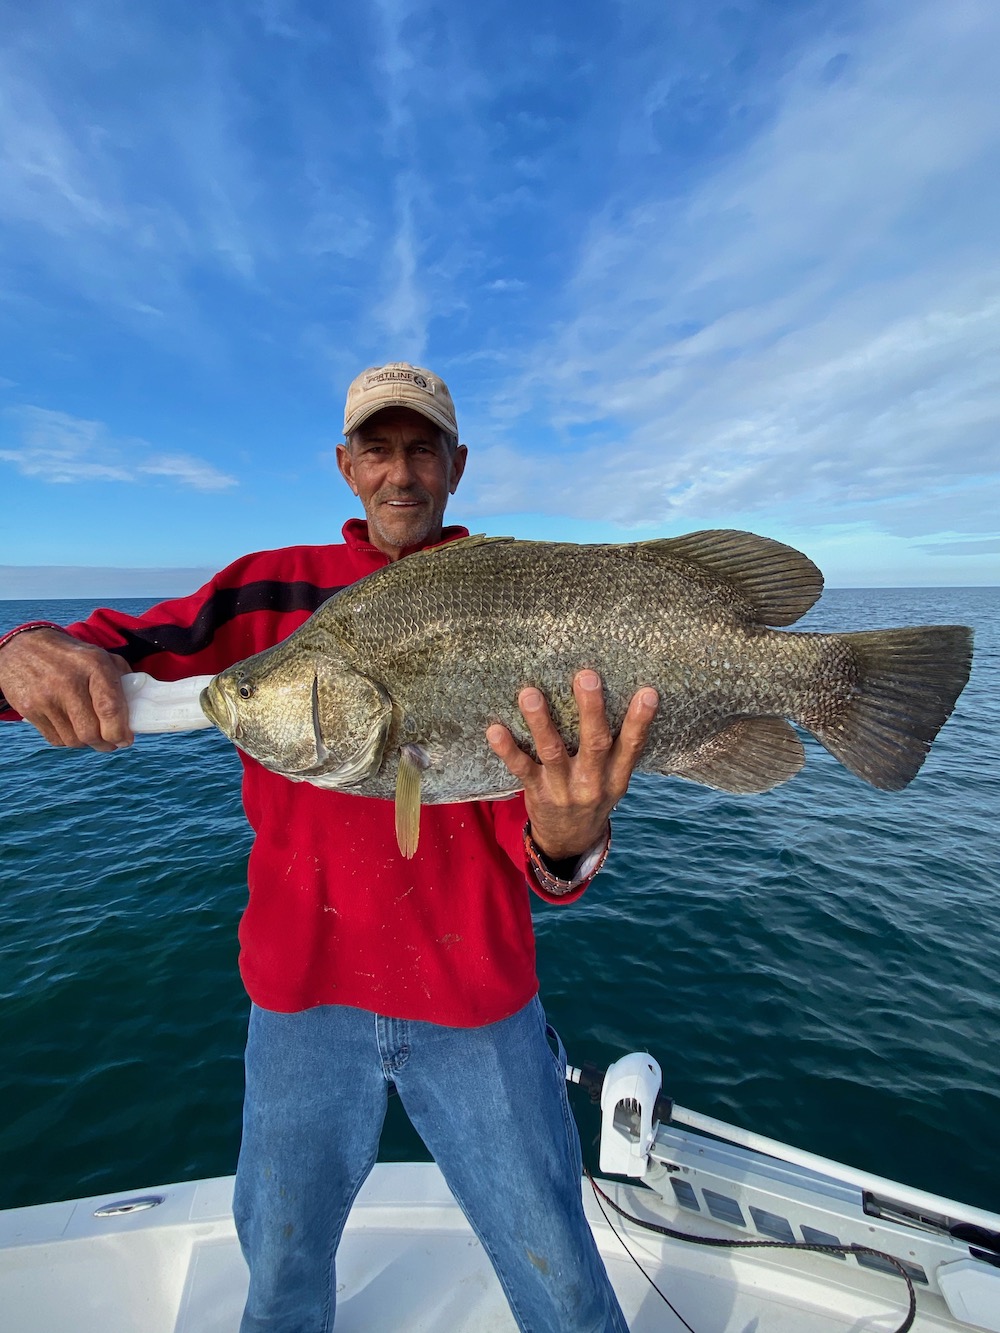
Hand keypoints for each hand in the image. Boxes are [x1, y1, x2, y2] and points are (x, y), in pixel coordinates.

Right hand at [0, 628, 132, 750]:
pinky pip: (56, 739)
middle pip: (91, 733)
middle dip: (106, 744)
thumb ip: (123, 680)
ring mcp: (46, 698)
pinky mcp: (29, 710)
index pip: (110, 709)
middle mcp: (69, 683)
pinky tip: (72, 726)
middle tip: (112, 742)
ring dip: (87, 743)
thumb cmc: (72, 657)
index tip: (126, 740)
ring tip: (92, 732)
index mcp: (94, 666)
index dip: (120, 732)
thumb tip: (141, 709)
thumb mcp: (101, 657)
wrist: (24, 648)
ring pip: (74, 741)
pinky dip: (68, 739)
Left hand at [486, 670, 657, 859]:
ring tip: (530, 694)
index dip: (640, 721)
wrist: (570, 840)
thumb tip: (621, 697)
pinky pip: (521, 769)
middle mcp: (592, 783)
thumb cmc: (594, 794)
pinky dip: (507, 749)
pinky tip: (495, 730)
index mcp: (616, 776)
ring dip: (541, 722)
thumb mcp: (614, 779)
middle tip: (586, 676)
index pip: (632, 746)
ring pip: (552, 752)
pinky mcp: (537, 792)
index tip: (648, 694)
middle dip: (591, 709)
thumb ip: (616, 747)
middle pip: (594, 743)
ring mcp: (563, 788)